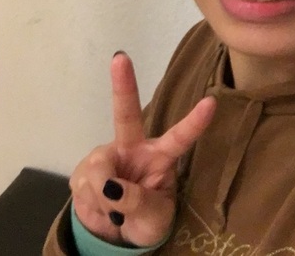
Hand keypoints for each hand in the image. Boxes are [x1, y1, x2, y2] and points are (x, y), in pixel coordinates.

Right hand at [69, 52, 215, 246]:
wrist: (116, 235)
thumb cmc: (147, 219)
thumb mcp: (154, 220)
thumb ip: (138, 203)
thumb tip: (112, 187)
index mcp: (160, 156)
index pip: (180, 138)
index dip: (195, 122)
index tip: (211, 102)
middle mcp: (133, 148)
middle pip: (126, 114)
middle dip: (122, 84)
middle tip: (120, 58)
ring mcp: (106, 157)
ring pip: (100, 170)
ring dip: (106, 199)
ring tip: (115, 212)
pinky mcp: (83, 171)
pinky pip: (84, 187)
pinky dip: (92, 206)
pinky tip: (100, 208)